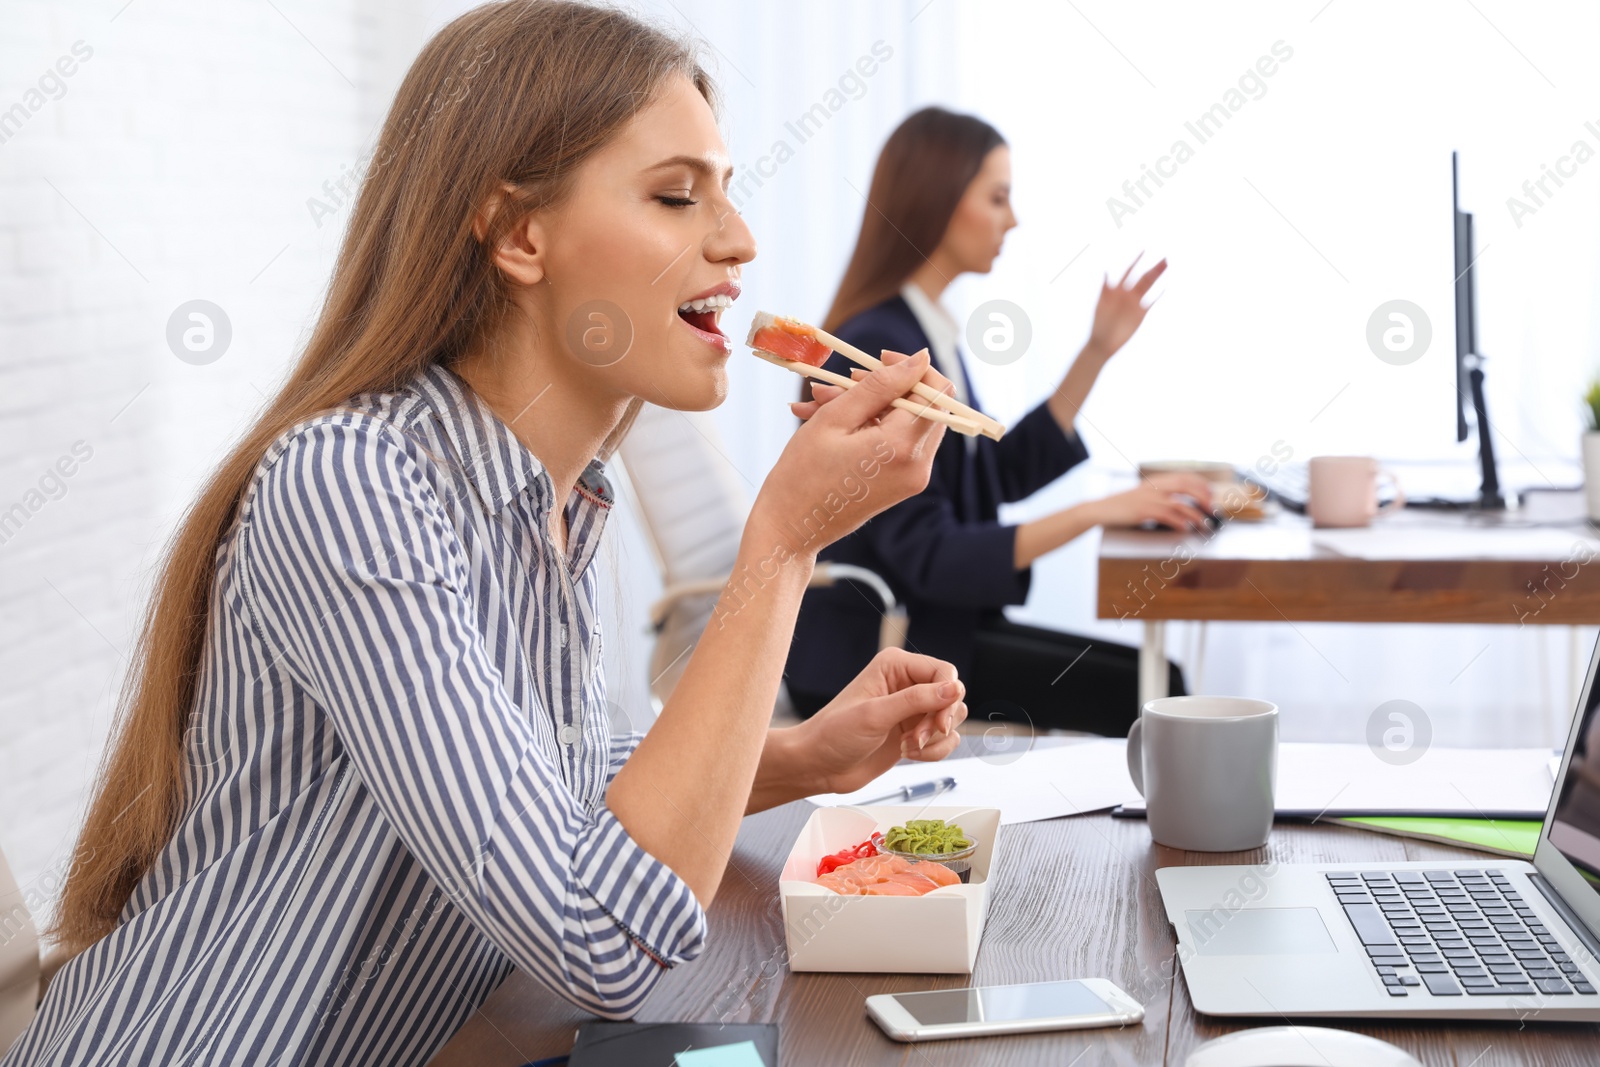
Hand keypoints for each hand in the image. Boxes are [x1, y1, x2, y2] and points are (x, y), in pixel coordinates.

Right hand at [748, 349, 951, 557]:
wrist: (791, 529)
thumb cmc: (802, 474)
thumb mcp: (836, 418)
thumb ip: (880, 385)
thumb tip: (919, 359)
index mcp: (903, 448)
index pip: (937, 392)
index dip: (913, 368)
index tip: (878, 360)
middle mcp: (918, 466)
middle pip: (923, 405)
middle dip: (884, 386)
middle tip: (841, 383)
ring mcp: (912, 478)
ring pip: (904, 421)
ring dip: (868, 405)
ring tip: (818, 403)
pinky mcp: (902, 484)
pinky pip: (894, 441)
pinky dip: (867, 426)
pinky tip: (826, 422)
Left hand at [789, 648, 967, 795]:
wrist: (818, 766)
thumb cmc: (834, 734)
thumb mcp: (875, 714)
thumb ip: (917, 700)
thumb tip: (954, 688)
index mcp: (895, 666)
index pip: (943, 672)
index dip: (948, 696)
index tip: (940, 722)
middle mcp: (907, 684)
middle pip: (952, 696)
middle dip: (939, 722)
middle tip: (917, 737)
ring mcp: (912, 710)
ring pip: (951, 719)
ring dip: (935, 739)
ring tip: (908, 746)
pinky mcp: (915, 733)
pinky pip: (945, 740)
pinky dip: (933, 751)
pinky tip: (909, 754)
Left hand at [1086, 254, 1166, 359]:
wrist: (1103, 343)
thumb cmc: (1099, 325)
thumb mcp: (1100, 305)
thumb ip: (1105, 289)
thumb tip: (1105, 272)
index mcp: (1117, 290)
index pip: (1128, 271)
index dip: (1136, 261)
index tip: (1144, 250)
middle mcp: (1127, 294)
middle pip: (1143, 278)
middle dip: (1153, 269)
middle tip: (1165, 259)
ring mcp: (1135, 303)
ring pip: (1148, 287)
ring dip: (1157, 277)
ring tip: (1166, 266)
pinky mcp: (1140, 314)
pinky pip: (1151, 302)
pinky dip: (1157, 296)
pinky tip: (1164, 289)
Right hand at [1090, 472, 1213, 530]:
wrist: (1100, 510)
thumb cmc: (1121, 506)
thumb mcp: (1141, 495)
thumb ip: (1158, 495)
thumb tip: (1179, 504)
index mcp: (1155, 481)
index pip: (1184, 476)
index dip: (1201, 484)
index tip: (1211, 494)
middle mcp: (1154, 487)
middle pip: (1186, 486)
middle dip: (1203, 497)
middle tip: (1212, 509)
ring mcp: (1148, 498)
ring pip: (1180, 504)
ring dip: (1195, 515)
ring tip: (1204, 525)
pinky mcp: (1143, 511)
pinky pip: (1166, 515)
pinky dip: (1179, 522)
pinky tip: (1185, 528)